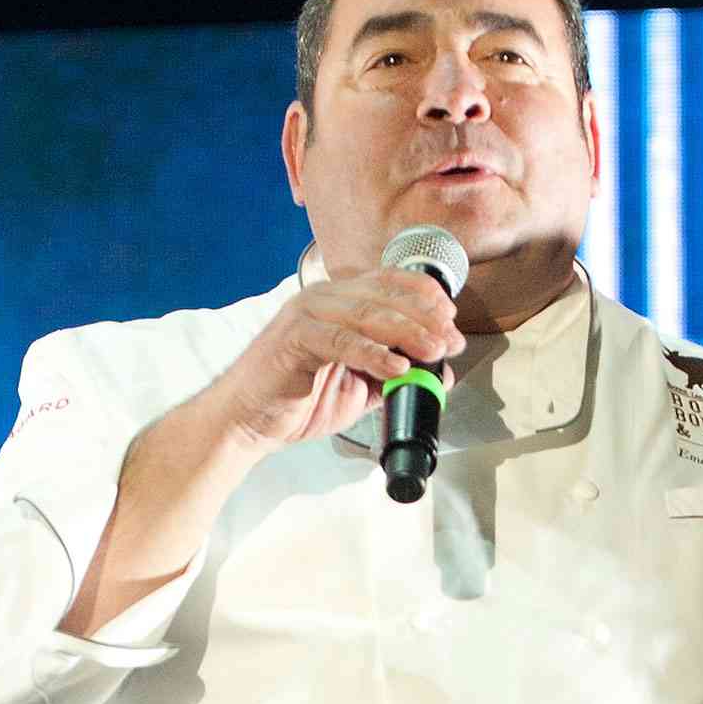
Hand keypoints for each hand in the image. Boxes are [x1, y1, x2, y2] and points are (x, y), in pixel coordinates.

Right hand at [212, 268, 466, 451]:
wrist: (251, 420)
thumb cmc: (300, 399)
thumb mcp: (361, 388)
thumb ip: (397, 376)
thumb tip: (441, 375)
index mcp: (339, 302)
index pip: (388, 283)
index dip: (423, 296)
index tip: (451, 318)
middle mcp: (323, 299)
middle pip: (383, 296)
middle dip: (424, 318)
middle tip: (451, 341)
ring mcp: (306, 314)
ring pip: (366, 314)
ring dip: (406, 332)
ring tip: (434, 351)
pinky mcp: (294, 338)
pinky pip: (340, 341)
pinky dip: (372, 353)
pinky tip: (396, 365)